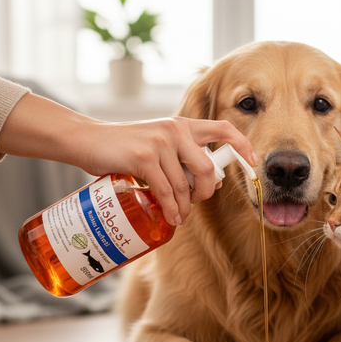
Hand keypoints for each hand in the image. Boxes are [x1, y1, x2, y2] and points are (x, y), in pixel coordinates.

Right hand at [0, 94, 255, 224]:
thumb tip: (218, 180)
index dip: (244, 146)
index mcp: (183, 124)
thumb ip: (184, 157)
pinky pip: (166, 191)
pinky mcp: (143, 157)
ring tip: (178, 216)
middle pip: (208, 168)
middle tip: (196, 202)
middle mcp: (175, 129)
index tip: (254, 165)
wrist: (86, 140)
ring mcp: (159, 143)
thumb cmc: (125, 148)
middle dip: (207, 192)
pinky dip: (170, 209)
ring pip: (185, 185)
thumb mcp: (159, 146)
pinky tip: (171, 217)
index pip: (224, 129)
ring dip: (184, 207)